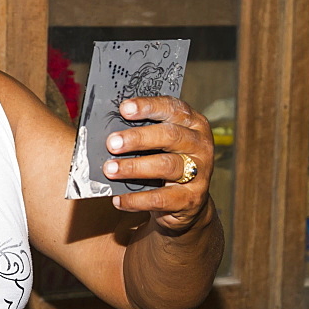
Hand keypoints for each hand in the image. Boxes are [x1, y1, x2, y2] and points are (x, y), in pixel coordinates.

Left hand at [101, 96, 213, 233]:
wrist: (187, 202)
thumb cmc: (166, 161)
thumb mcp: (159, 142)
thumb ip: (142, 132)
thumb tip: (109, 132)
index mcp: (192, 123)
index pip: (171, 108)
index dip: (148, 106)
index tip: (124, 109)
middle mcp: (199, 144)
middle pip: (170, 136)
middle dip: (138, 138)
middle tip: (112, 143)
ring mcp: (199, 172)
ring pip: (166, 166)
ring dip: (134, 167)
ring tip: (110, 169)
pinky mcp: (191, 198)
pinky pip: (161, 198)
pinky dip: (136, 199)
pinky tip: (119, 199)